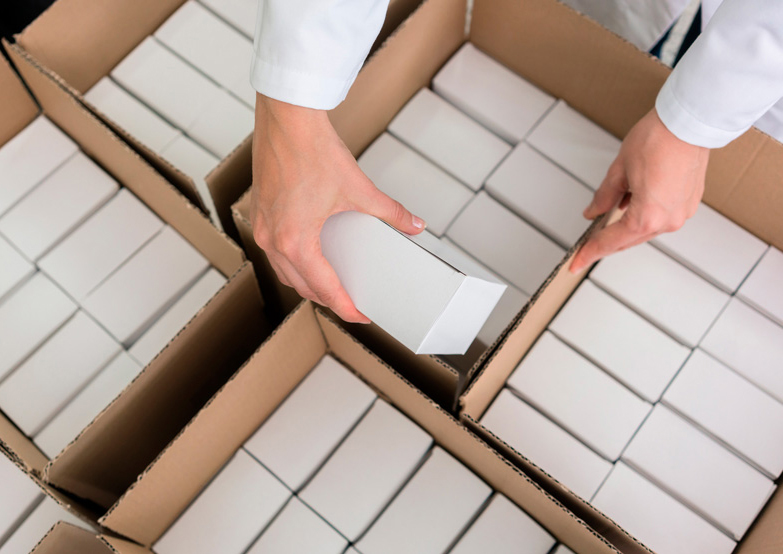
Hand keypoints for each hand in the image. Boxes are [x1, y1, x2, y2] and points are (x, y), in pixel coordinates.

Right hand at [250, 94, 425, 322]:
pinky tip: (310, 254)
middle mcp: (273, 241)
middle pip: (303, 288)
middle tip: (352, 301)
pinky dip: (293, 262)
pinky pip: (274, 253)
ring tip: (332, 283)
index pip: (325, 290)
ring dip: (308, 283)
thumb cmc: (313, 150)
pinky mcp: (258, 215)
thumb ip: (390, 212)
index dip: (346, 307)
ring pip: (285, 273)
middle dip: (328, 299)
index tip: (361, 314)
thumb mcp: (358, 188)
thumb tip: (414, 225)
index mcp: (297, 242)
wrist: (285, 119)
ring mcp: (261, 229)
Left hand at [570, 108, 708, 272]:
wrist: (690, 122)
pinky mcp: (689, 202)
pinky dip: (642, 215)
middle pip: (628, 239)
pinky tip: (628, 204)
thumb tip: (593, 212)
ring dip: (624, 227)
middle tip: (585, 247)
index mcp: (647, 216)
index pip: (611, 242)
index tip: (576, 262)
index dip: (590, 252)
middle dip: (606, 242)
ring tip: (605, 219)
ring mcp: (682, 213)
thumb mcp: (619, 170)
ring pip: (645, 229)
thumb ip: (604, 196)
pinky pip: (660, 217)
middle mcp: (668, 221)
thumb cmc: (658, 140)